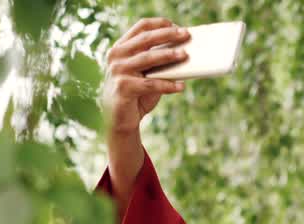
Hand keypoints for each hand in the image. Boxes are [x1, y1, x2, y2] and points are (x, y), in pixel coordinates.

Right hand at [102, 19, 188, 210]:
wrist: (119, 119)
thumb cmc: (136, 93)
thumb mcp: (147, 74)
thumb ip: (158, 63)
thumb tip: (186, 54)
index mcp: (121, 47)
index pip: (140, 28)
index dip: (160, 24)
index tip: (177, 26)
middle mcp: (116, 56)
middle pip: (145, 39)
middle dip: (168, 35)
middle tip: (186, 34)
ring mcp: (118, 71)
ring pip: (148, 59)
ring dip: (169, 56)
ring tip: (186, 55)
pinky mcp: (123, 88)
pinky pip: (150, 85)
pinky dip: (168, 85)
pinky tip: (181, 86)